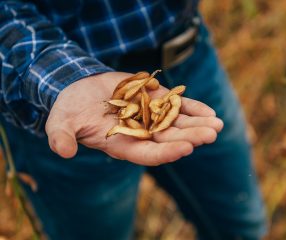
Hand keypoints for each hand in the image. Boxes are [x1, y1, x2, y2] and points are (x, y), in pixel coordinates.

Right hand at [45, 72, 222, 165]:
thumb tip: (63, 151)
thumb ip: (62, 136)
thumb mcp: (62, 122)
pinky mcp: (155, 100)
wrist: (80, 90)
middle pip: (170, 139)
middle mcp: (141, 134)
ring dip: (198, 124)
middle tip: (211, 135)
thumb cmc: (69, 110)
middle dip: (191, 137)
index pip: (148, 154)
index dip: (166, 152)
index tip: (186, 149)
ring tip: (217, 125)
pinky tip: (209, 112)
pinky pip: (177, 106)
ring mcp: (151, 117)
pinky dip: (192, 108)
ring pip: (178, 124)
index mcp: (123, 145)